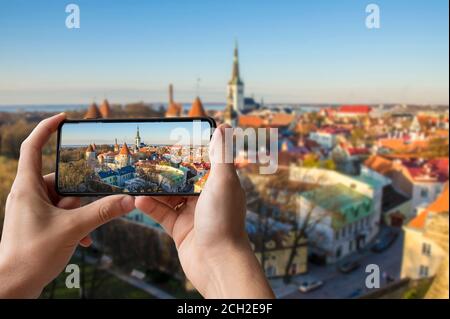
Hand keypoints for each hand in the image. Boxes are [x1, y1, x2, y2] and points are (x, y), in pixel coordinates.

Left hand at [0, 113, 134, 297]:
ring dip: (79, 214)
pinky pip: (61, 214)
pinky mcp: (38, 223)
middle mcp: (28, 195)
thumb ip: (102, 212)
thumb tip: (128, 200)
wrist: (13, 286)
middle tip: (87, 209)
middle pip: (60, 180)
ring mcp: (32, 210)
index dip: (47, 128)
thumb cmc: (31, 256)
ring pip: (63, 200)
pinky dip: (74, 223)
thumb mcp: (72, 229)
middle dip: (79, 195)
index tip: (64, 118)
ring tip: (84, 231)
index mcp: (27, 188)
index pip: (33, 147)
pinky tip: (83, 239)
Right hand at [136, 124, 273, 297]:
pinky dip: (150, 206)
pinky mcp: (179, 229)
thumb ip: (221, 155)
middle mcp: (206, 198)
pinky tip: (137, 200)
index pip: (203, 162)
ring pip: (169, 195)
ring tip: (137, 176)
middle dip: (166, 169)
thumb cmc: (224, 220)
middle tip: (147, 156)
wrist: (217, 263)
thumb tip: (223, 127)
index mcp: (219, 185)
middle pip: (183, 178)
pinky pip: (162, 213)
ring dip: (154, 188)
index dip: (189, 151)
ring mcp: (192, 213)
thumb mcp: (223, 182)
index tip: (172, 140)